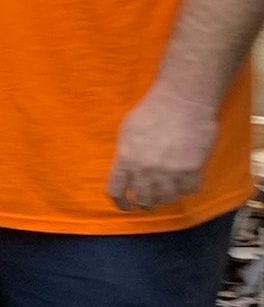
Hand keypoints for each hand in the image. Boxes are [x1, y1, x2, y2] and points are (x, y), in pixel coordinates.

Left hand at [107, 85, 217, 210]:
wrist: (182, 101)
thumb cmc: (152, 110)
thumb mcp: (126, 131)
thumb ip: (125, 154)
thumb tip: (125, 170)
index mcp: (126, 159)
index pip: (115, 191)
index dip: (119, 203)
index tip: (125, 205)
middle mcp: (146, 170)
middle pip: (143, 200)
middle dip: (143, 203)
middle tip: (147, 201)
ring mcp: (170, 172)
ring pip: (165, 199)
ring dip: (164, 198)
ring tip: (165, 193)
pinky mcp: (192, 170)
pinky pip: (188, 191)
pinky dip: (184, 189)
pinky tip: (183, 184)